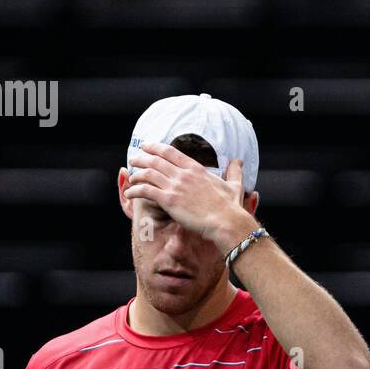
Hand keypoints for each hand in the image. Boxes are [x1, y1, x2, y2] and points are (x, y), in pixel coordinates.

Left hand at [123, 141, 256, 251]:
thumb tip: (239, 161)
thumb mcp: (234, 185)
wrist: (226, 221)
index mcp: (196, 168)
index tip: (146, 147)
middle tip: (134, 160)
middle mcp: (183, 174)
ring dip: (136, 174)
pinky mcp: (169, 200)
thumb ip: (234, 171)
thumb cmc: (231, 207)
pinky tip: (129, 193)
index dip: (155, 147)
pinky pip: (145, 191)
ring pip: (148, 174)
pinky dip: (135, 190)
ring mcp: (175, 186)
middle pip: (155, 160)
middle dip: (141, 159)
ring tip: (131, 177)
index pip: (170, 152)